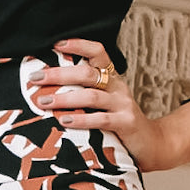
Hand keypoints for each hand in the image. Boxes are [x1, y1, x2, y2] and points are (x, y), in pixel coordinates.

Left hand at [27, 37, 189, 170]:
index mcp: (111, 79)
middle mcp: (117, 88)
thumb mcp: (103, 106)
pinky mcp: (126, 124)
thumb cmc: (121, 126)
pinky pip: (101, 119)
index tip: (56, 44)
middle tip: (36, 77)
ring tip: (43, 101)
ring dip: (65, 98)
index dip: (79, 45)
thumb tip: (46, 91)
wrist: (153, 145)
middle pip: (88, 73)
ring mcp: (123, 105)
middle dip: (59, 74)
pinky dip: (81, 120)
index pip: (98, 52)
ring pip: (92, 95)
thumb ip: (83, 96)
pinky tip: (64, 121)